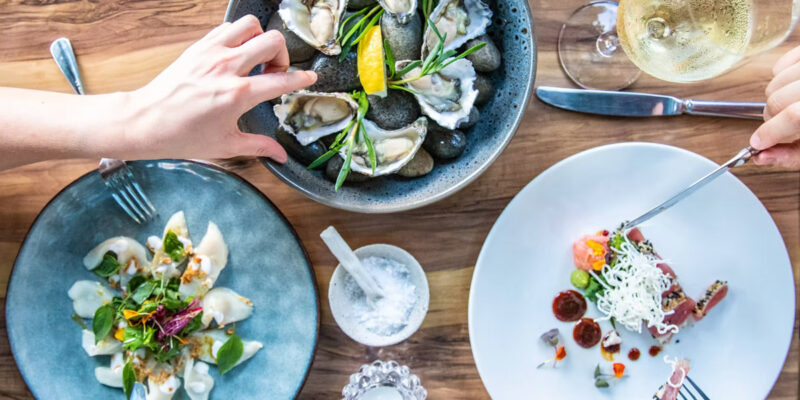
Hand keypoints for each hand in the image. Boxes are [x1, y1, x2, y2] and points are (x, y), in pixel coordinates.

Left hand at [122, 15, 316, 162]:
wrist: (145, 122)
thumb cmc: (182, 136)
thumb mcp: (226, 145)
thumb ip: (259, 147)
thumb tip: (281, 156)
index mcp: (237, 95)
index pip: (281, 80)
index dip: (301, 79)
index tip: (309, 78)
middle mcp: (226, 68)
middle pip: (271, 41)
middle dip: (281, 56)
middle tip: (273, 74)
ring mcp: (211, 53)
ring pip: (250, 25)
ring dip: (260, 39)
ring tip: (255, 59)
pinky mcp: (198, 47)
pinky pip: (227, 28)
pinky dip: (239, 36)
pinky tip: (236, 56)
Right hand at [750, 46, 799, 167]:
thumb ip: (792, 154)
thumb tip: (762, 156)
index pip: (793, 116)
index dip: (769, 133)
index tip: (758, 143)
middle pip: (778, 99)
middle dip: (771, 118)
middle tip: (779, 126)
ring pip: (775, 83)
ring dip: (774, 100)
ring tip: (789, 107)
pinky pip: (781, 64)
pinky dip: (778, 78)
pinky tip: (791, 89)